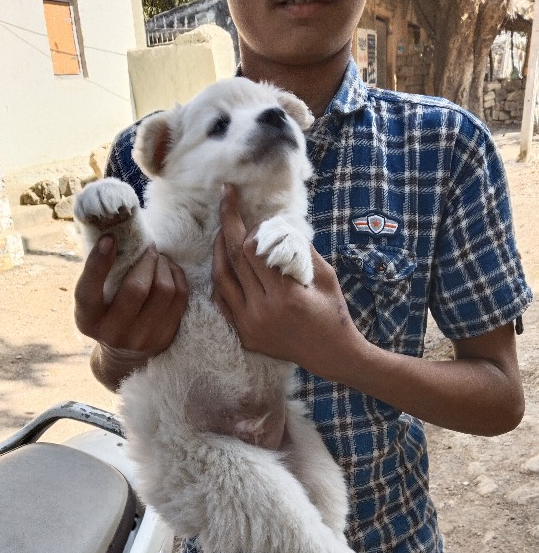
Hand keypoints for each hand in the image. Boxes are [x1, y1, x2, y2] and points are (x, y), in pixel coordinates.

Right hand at [74, 235, 187, 388]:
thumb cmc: (106, 314)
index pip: (88, 291)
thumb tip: (114, 232)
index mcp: (88, 320)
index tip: (110, 239)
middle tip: (148, 248)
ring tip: (158, 259)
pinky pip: (180, 297)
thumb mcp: (94, 301)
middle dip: (145, 260)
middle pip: (136, 288)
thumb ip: (99, 275)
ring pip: (164, 291)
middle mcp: (114, 333)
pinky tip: (169, 270)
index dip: (98, 263)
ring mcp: (143, 338)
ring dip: (164, 266)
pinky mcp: (166, 337)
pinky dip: (177, 276)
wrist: (126, 357)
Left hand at [211, 185, 363, 379]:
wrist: (332, 355)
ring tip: (221, 230)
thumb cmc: (333, 312)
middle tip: (226, 197)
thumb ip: (300, 250)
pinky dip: (220, 279)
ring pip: (221, 279)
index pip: (254, 250)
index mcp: (285, 295)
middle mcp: (262, 311)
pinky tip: (223, 262)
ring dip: (218, 250)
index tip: (258, 219)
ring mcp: (249, 325)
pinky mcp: (244, 336)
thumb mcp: (325, 276)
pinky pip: (221, 301)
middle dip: (228, 223)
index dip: (252, 228)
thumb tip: (277, 225)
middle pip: (234, 258)